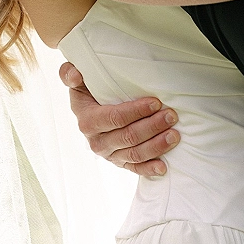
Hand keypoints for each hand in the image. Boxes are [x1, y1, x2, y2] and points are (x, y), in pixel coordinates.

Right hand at [60, 62, 179, 175]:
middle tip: (171, 116)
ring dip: (156, 146)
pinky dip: (149, 169)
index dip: (136, 111)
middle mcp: (97, 141)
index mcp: (87, 120)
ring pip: (135, 154)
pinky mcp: (119, 162)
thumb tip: (76, 74)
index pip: (115, 118)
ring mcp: (109, 154)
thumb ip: (69, 74)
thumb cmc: (87, 89)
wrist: (88, 109)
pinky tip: (163, 167)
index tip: (155, 102)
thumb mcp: (76, 80)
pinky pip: (134, 168)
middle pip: (129, 137)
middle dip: (152, 126)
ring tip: (174, 135)